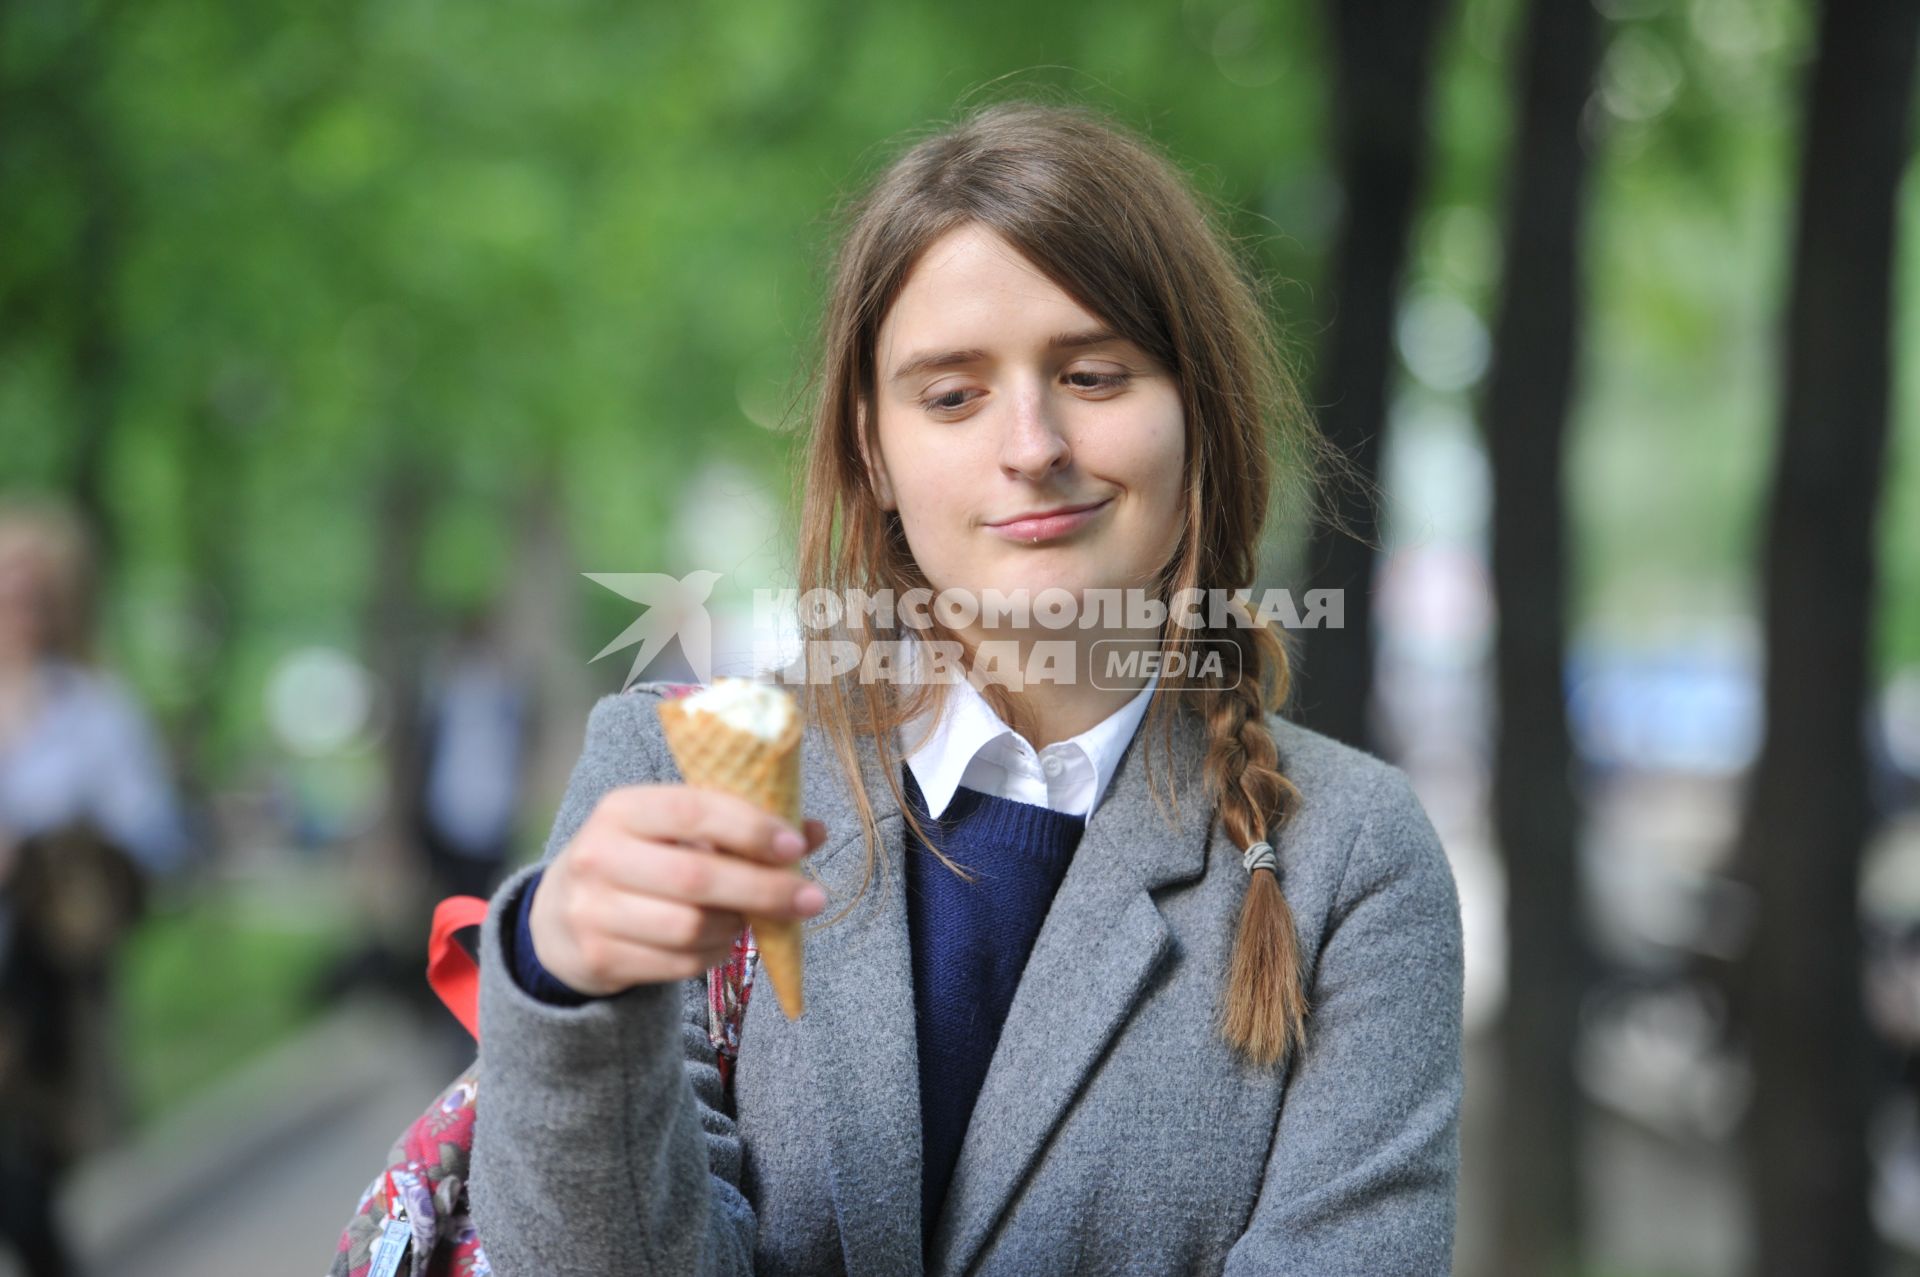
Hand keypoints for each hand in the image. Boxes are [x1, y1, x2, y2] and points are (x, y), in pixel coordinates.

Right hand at [527, 784, 828, 996]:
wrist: (558, 918)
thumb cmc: (638, 861)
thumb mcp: (673, 832)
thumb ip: (740, 828)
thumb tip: (814, 831)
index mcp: (621, 809)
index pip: (692, 809)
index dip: (749, 828)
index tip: (796, 846)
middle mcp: (598, 856)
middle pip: (696, 877)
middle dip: (764, 889)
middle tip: (812, 899)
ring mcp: (592, 911)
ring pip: (691, 927)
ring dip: (738, 927)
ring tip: (754, 919)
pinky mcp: (599, 958)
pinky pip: (679, 964)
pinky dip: (714, 955)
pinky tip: (723, 941)